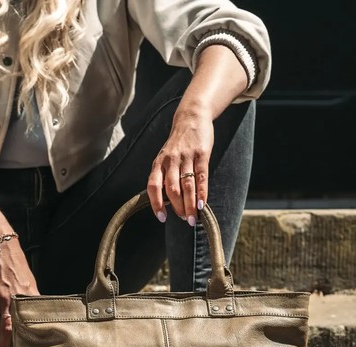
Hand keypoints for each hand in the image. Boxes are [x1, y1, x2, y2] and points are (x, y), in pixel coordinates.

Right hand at [0, 238, 38, 346]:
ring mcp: (4, 298)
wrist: (1, 247)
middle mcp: (19, 299)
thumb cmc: (16, 264)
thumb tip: (36, 314)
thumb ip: (32, 299)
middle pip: (20, 329)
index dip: (35, 339)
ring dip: (4, 344)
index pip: (35, 322)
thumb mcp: (30, 281)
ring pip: (5, 326)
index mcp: (31, 296)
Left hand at [147, 107, 213, 226]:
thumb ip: (164, 178)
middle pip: (172, 189)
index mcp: (158, 164)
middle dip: (178, 207)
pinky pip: (201, 177)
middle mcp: (170, 161)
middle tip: (184, 219)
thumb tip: (167, 203)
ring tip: (192, 218)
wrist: (191, 118)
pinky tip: (202, 205)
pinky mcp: (202, 154)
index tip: (162, 218)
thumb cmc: (177, 145)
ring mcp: (186, 157)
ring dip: (190, 205)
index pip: (153, 187)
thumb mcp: (165, 159)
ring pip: (186, 186)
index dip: (156, 204)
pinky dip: (202, 193)